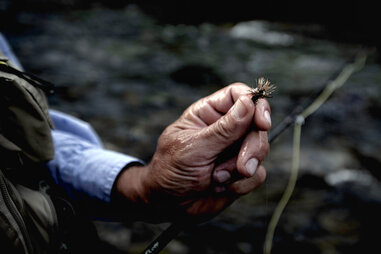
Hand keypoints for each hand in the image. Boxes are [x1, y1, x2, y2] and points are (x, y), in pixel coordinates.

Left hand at [114, 83, 270, 221]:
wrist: (168, 206)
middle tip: (242, 167)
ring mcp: (234, 150)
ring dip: (242, 168)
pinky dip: (243, 184)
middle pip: (256, 124)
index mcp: (208, 113)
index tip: (262, 124)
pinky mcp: (241, 172)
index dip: (256, 104)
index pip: (239, 95)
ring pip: (260, 149)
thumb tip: (249, 103)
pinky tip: (222, 188)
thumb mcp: (194, 148)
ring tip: (217, 179)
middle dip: (252, 146)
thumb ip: (224, 129)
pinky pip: (258, 173)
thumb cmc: (170, 171)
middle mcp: (225, 129)